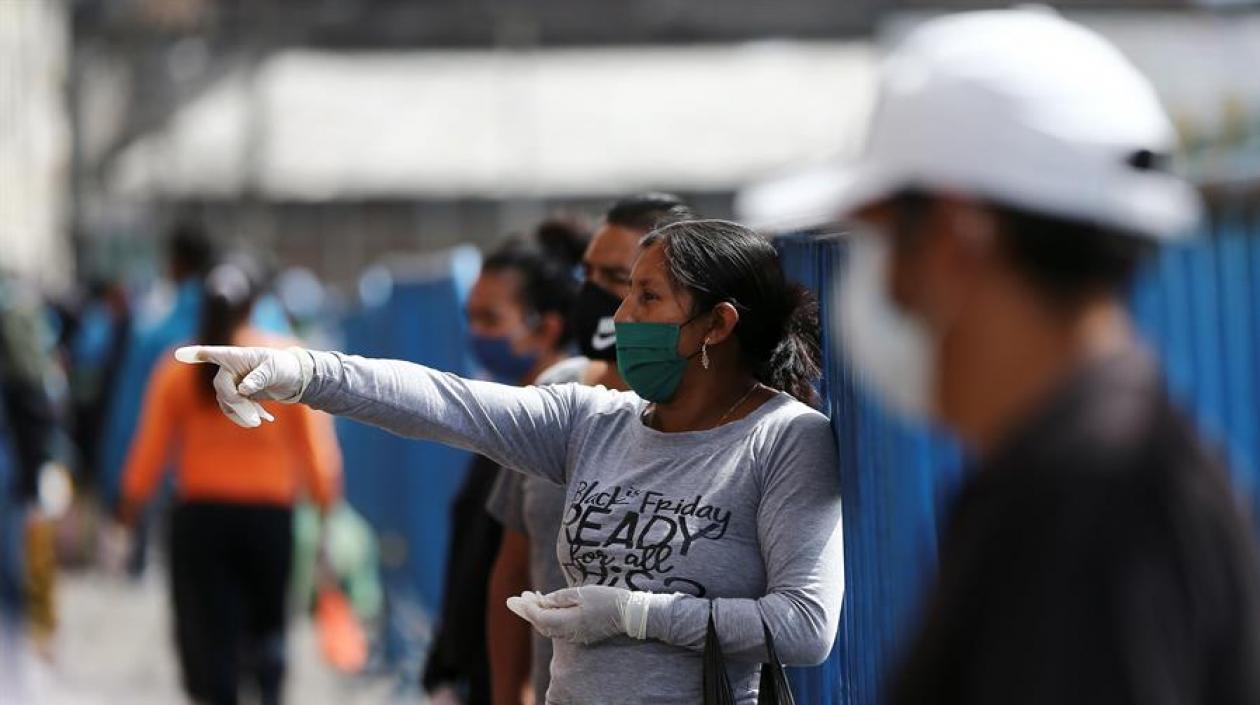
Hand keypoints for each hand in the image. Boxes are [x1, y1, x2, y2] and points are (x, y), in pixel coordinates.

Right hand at [174, 345, 308, 427]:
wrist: (295, 378)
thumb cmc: (284, 366)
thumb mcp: (275, 368)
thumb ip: (259, 377)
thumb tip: (243, 389)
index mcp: (237, 356)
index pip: (214, 354)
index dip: (197, 354)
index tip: (180, 354)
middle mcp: (230, 369)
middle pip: (222, 388)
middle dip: (236, 405)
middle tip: (255, 420)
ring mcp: (233, 383)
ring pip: (226, 402)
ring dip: (241, 414)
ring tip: (260, 421)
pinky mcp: (238, 396)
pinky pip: (234, 409)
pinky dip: (247, 416)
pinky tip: (266, 418)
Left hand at [506, 585, 676, 644]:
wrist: (631, 613)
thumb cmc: (608, 599)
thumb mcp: (583, 593)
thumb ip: (561, 598)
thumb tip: (544, 600)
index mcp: (568, 622)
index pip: (541, 618)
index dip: (528, 608)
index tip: (520, 597)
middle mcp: (569, 632)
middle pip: (542, 624)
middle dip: (528, 610)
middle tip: (514, 599)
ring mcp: (576, 635)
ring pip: (550, 626)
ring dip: (538, 613)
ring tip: (528, 598)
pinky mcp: (582, 633)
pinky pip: (559, 626)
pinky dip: (550, 616)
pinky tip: (547, 605)